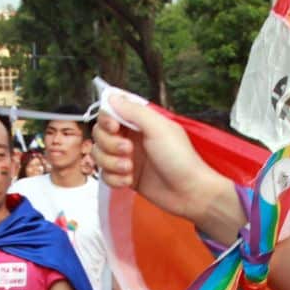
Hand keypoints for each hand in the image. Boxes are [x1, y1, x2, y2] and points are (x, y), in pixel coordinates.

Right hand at [93, 94, 225, 224]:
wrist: (189, 192)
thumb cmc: (180, 159)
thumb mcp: (158, 129)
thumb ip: (134, 111)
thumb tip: (113, 97)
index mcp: (140, 122)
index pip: (110, 113)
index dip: (106, 120)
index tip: (114, 128)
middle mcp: (131, 138)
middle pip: (100, 135)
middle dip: (109, 144)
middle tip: (128, 150)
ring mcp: (127, 158)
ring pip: (100, 156)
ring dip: (111, 163)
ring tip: (129, 169)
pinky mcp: (125, 177)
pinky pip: (105, 175)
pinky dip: (114, 179)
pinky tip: (129, 180)